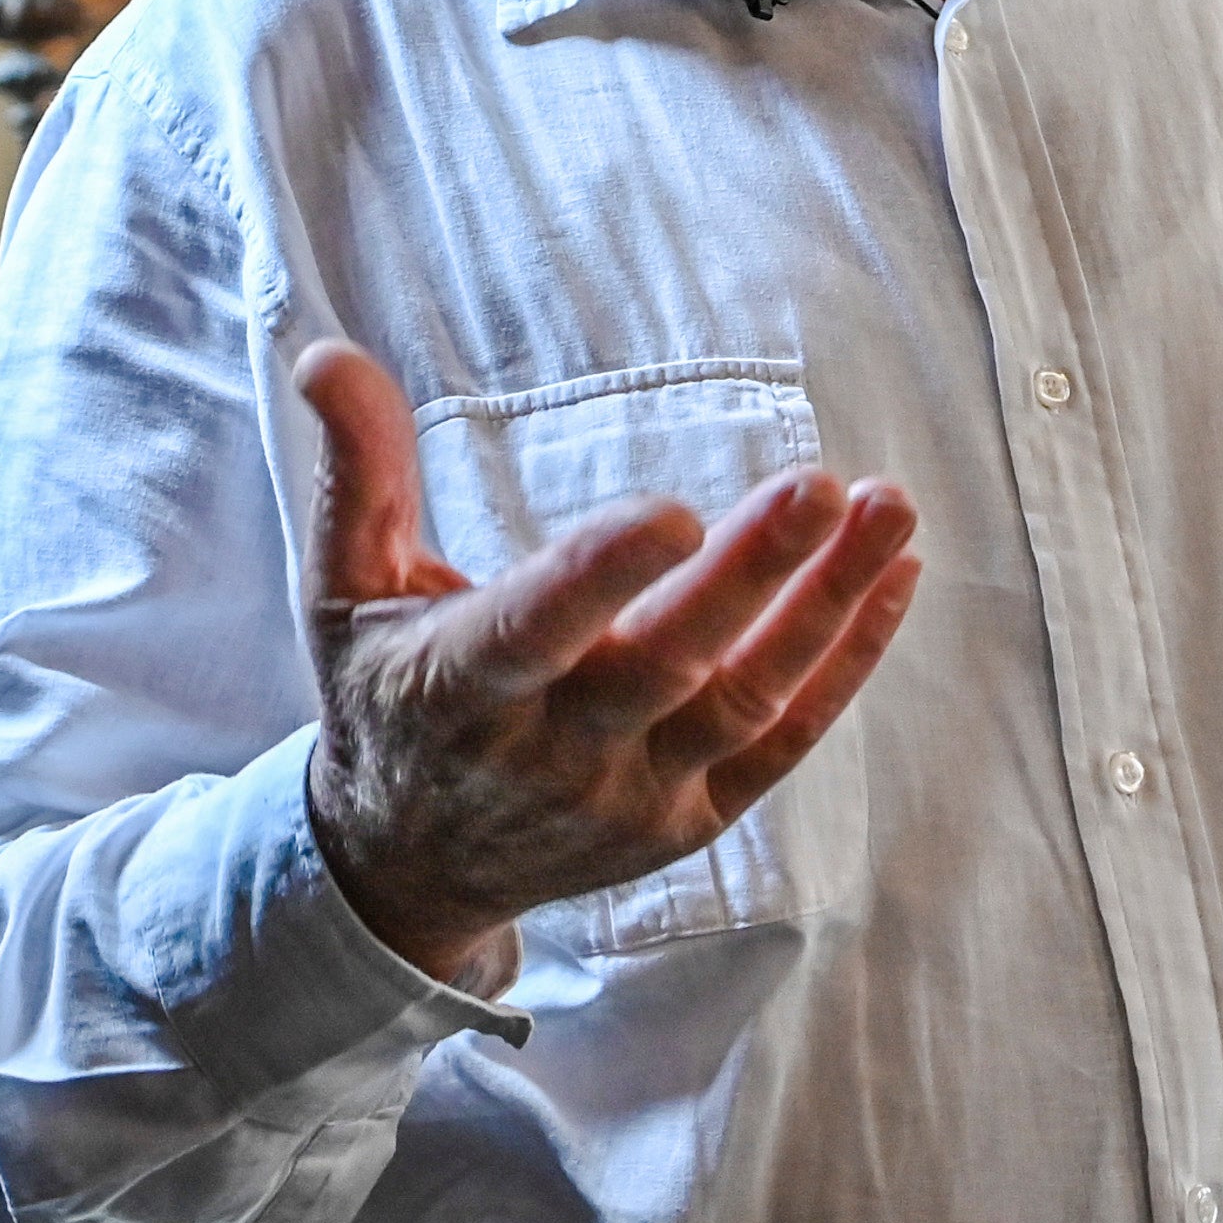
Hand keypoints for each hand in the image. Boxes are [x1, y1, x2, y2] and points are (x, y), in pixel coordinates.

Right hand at [292, 339, 921, 982]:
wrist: (408, 870)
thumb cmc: (384, 700)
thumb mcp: (342, 593)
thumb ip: (357, 473)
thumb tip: (329, 352)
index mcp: (458, 688)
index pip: (537, 631)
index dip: (603, 576)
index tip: (676, 510)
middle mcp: (550, 755)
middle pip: (665, 668)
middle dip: (748, 578)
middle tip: (822, 486)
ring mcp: (630, 796)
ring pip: (743, 704)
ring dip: (824, 609)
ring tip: (889, 513)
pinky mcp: (690, 821)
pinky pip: (782, 746)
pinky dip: (843, 667)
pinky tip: (893, 580)